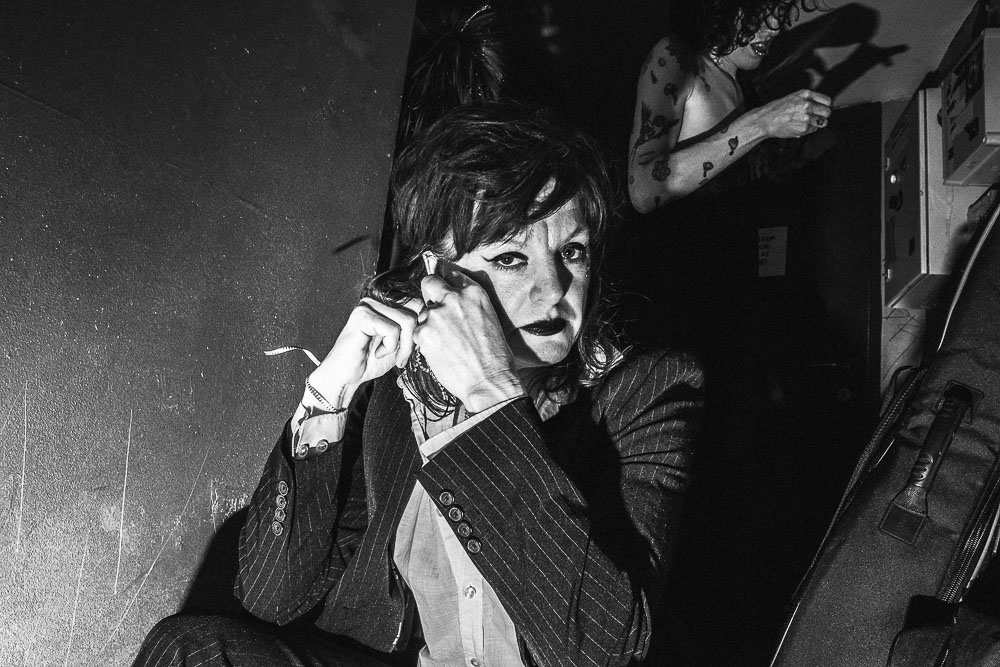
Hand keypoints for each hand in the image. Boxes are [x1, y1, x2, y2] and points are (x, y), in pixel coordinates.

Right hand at [308, 297, 419, 405]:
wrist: (348, 376)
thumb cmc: (372, 360)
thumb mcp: (402, 342)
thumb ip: (416, 329)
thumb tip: (436, 321)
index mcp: (388, 302)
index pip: (420, 304)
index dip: (422, 329)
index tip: (411, 349)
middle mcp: (379, 298)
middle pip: (417, 310)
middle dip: (415, 339)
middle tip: (402, 356)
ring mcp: (369, 304)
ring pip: (408, 321)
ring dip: (403, 346)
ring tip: (391, 355)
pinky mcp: (363, 315)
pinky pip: (392, 330)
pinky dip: (389, 348)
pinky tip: (377, 353)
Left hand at [415, 269, 523, 411]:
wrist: (489, 381)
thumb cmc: (495, 356)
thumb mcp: (490, 318)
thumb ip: (469, 305)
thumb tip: (454, 303)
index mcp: (474, 292)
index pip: (451, 276)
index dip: (448, 287)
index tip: (447, 295)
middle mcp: (453, 298)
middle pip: (429, 283)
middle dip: (430, 295)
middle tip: (436, 313)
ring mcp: (436, 314)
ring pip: (422, 312)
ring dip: (429, 324)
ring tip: (446, 344)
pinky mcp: (424, 333)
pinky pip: (418, 332)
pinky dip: (425, 342)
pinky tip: (440, 353)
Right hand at [759, 89, 831, 138]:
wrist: (765, 120)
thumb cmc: (777, 109)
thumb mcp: (793, 97)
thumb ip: (807, 100)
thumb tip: (821, 106)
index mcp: (806, 94)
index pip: (827, 101)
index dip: (825, 106)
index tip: (822, 109)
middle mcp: (807, 104)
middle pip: (827, 112)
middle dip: (823, 115)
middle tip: (815, 117)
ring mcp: (806, 117)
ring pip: (822, 122)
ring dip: (816, 124)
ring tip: (805, 122)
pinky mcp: (804, 128)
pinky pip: (813, 130)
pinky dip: (807, 130)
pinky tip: (798, 126)